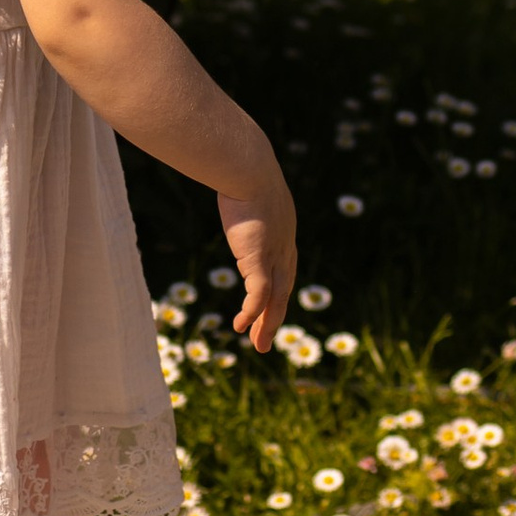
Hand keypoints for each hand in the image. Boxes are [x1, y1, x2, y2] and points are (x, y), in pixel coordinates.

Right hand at [218, 185, 294, 350]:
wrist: (250, 170)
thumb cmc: (245, 173)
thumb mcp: (249, 191)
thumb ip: (245, 200)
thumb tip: (231, 188)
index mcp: (284, 236)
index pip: (283, 273)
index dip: (276, 295)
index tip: (267, 310)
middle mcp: (284, 250)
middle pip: (282, 292)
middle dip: (273, 318)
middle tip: (264, 341)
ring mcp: (274, 256)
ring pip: (275, 299)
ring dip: (266, 324)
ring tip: (259, 345)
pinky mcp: (260, 259)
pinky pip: (258, 294)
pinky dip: (251, 312)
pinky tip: (240, 326)